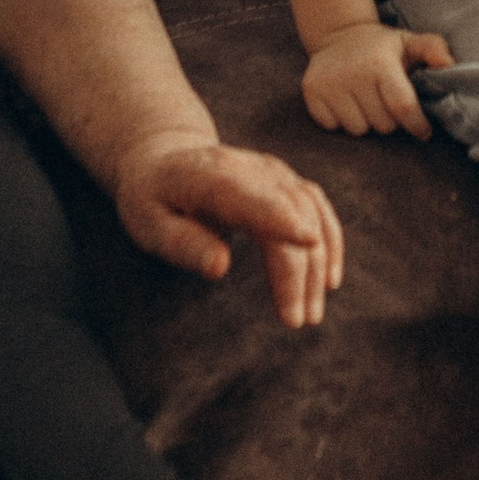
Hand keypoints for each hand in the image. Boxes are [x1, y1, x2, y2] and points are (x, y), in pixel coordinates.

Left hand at [116, 132, 346, 329]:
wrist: (163, 159)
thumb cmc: (152, 198)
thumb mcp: (148, 224)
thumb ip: (183, 244)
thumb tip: (221, 267)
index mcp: (212, 176)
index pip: (254, 197)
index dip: (283, 218)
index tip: (309, 243)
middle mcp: (251, 167)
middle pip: (288, 215)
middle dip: (298, 269)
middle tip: (296, 321)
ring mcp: (272, 171)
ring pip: (310, 213)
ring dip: (318, 263)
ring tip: (311, 313)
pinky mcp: (285, 180)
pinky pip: (317, 207)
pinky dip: (330, 241)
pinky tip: (330, 278)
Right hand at [301, 19, 451, 139]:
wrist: (339, 35)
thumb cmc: (382, 46)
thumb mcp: (410, 41)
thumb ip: (434, 49)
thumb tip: (449, 65)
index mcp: (381, 64)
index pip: (403, 108)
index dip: (416, 125)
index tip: (423, 131)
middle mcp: (353, 74)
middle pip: (382, 125)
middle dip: (390, 120)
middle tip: (386, 103)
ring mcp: (329, 84)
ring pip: (358, 130)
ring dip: (366, 122)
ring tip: (366, 103)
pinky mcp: (311, 92)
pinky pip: (332, 127)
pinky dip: (341, 121)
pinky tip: (346, 103)